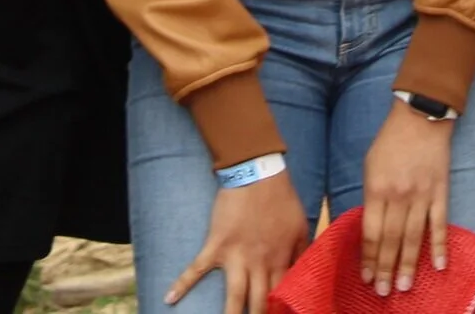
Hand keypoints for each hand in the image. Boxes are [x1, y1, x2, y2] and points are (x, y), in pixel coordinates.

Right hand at [165, 171, 308, 313]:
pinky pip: (197, 268)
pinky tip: (170, 298)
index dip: (279, 310)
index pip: (281, 295)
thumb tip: (305, 273)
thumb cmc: (281, 199)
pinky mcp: (216, 245)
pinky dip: (182, 283)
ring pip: (234, 295)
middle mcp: (259, 264)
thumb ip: (301, 253)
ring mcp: (236, 256)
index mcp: (279, 260)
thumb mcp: (300, 227)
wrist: (257, 174)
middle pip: (258, 302)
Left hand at [360, 101, 453, 296]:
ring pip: (414, 237)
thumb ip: (370, 196)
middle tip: (383, 292)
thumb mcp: (369, 165)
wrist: (420, 117)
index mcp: (376, 189)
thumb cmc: (390, 141)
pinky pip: (440, 224)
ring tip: (405, 286)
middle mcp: (398, 196)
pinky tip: (440, 266)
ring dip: (409, 264)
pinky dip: (440, 246)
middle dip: (386, 269)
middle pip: (391, 240)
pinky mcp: (441, 192)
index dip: (369, 257)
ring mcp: (421, 195)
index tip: (366, 277)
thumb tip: (371, 227)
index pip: (371, 232)